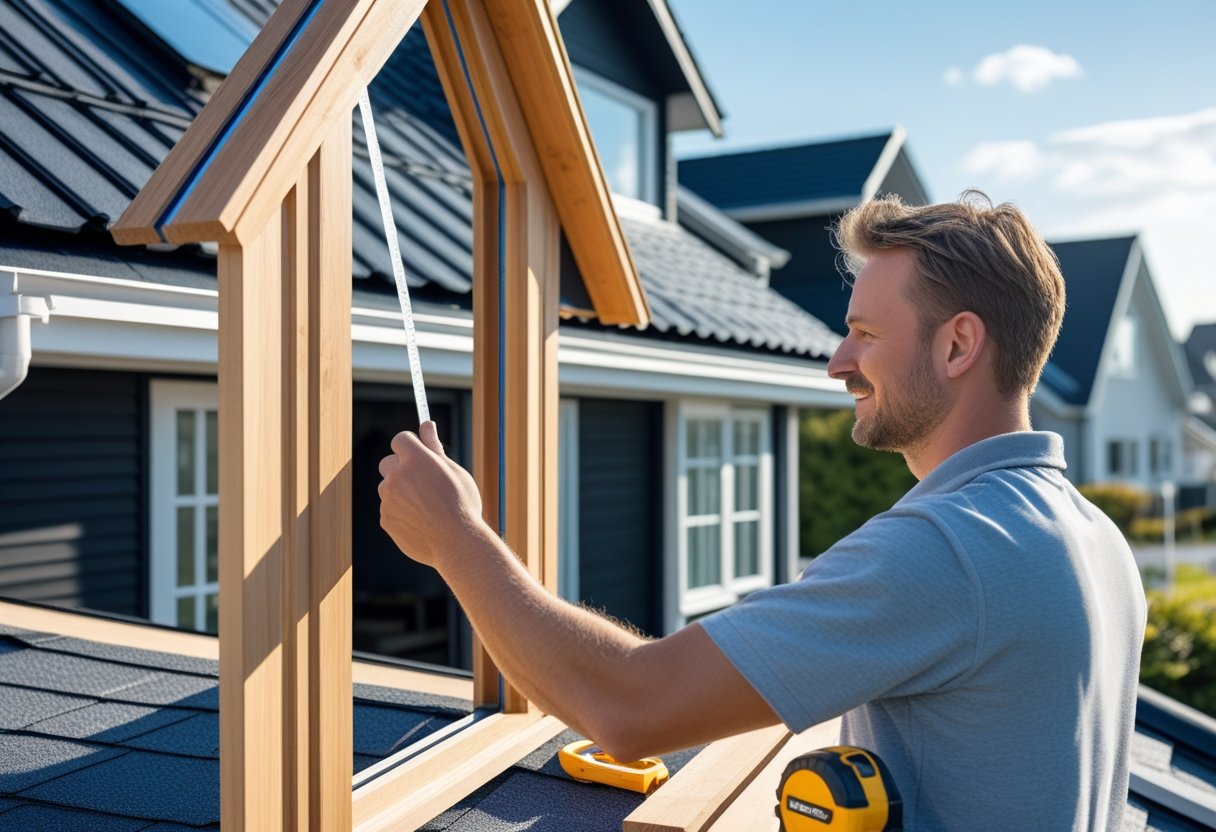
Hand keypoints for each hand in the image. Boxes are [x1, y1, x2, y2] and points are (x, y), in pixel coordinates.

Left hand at [378, 421, 489, 567]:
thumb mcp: (454, 472)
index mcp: (417, 459)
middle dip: (401, 468)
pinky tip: (422, 523)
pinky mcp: (385, 519)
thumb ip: (435, 448)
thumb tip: (426, 424)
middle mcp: (397, 476)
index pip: (401, 439)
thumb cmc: (462, 505)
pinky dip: (401, 513)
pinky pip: (389, 510)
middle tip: (424, 483)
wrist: (457, 543)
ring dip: (402, 493)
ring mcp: (388, 499)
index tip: (421, 454)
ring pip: (389, 489)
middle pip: (388, 463)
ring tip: (427, 508)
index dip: (411, 446)